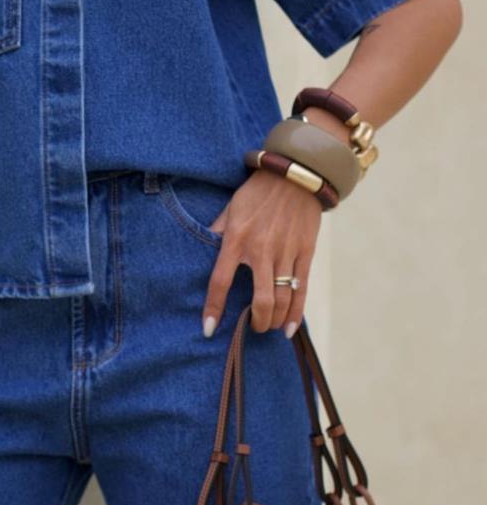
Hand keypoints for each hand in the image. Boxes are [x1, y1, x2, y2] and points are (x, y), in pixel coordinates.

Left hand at [202, 169, 322, 337]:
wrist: (294, 176)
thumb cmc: (257, 193)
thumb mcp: (230, 208)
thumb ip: (216, 232)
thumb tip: (198, 251)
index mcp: (237, 239)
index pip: (221, 280)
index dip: (214, 307)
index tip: (208, 328)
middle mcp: (261, 249)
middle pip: (260, 299)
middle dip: (255, 321)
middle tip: (250, 327)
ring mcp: (286, 252)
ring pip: (282, 298)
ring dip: (273, 320)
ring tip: (267, 326)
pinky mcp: (306, 253)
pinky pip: (302, 289)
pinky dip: (295, 313)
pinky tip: (288, 329)